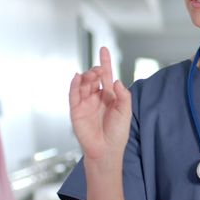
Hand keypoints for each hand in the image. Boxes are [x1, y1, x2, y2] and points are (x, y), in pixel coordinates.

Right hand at [69, 47, 131, 161]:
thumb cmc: (117, 133)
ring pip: (83, 83)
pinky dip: (74, 84)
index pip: (106, 76)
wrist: (106, 150)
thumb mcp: (125, 112)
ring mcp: (85, 103)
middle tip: (98, 71)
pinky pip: (73, 94)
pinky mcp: (76, 110)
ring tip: (92, 75)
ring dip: (86, 77)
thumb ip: (123, 96)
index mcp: (110, 97)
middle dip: (95, 71)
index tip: (103, 49)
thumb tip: (116, 81)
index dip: (105, 62)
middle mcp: (97, 98)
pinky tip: (77, 77)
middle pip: (93, 78)